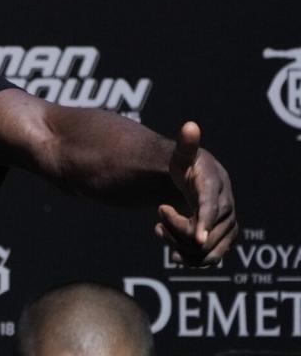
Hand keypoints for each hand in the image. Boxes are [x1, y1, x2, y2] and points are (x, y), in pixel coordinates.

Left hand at [155, 121, 236, 265]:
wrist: (198, 180)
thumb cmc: (187, 165)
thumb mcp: (182, 155)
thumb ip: (186, 144)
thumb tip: (190, 126)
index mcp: (216, 186)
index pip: (211, 207)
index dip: (204, 222)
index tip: (196, 239)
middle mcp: (226, 207)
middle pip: (204, 232)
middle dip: (177, 229)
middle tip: (159, 213)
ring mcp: (227, 225)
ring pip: (206, 249)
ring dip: (180, 245)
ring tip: (159, 229)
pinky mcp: (223, 238)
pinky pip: (210, 258)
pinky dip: (192, 261)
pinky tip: (173, 256)